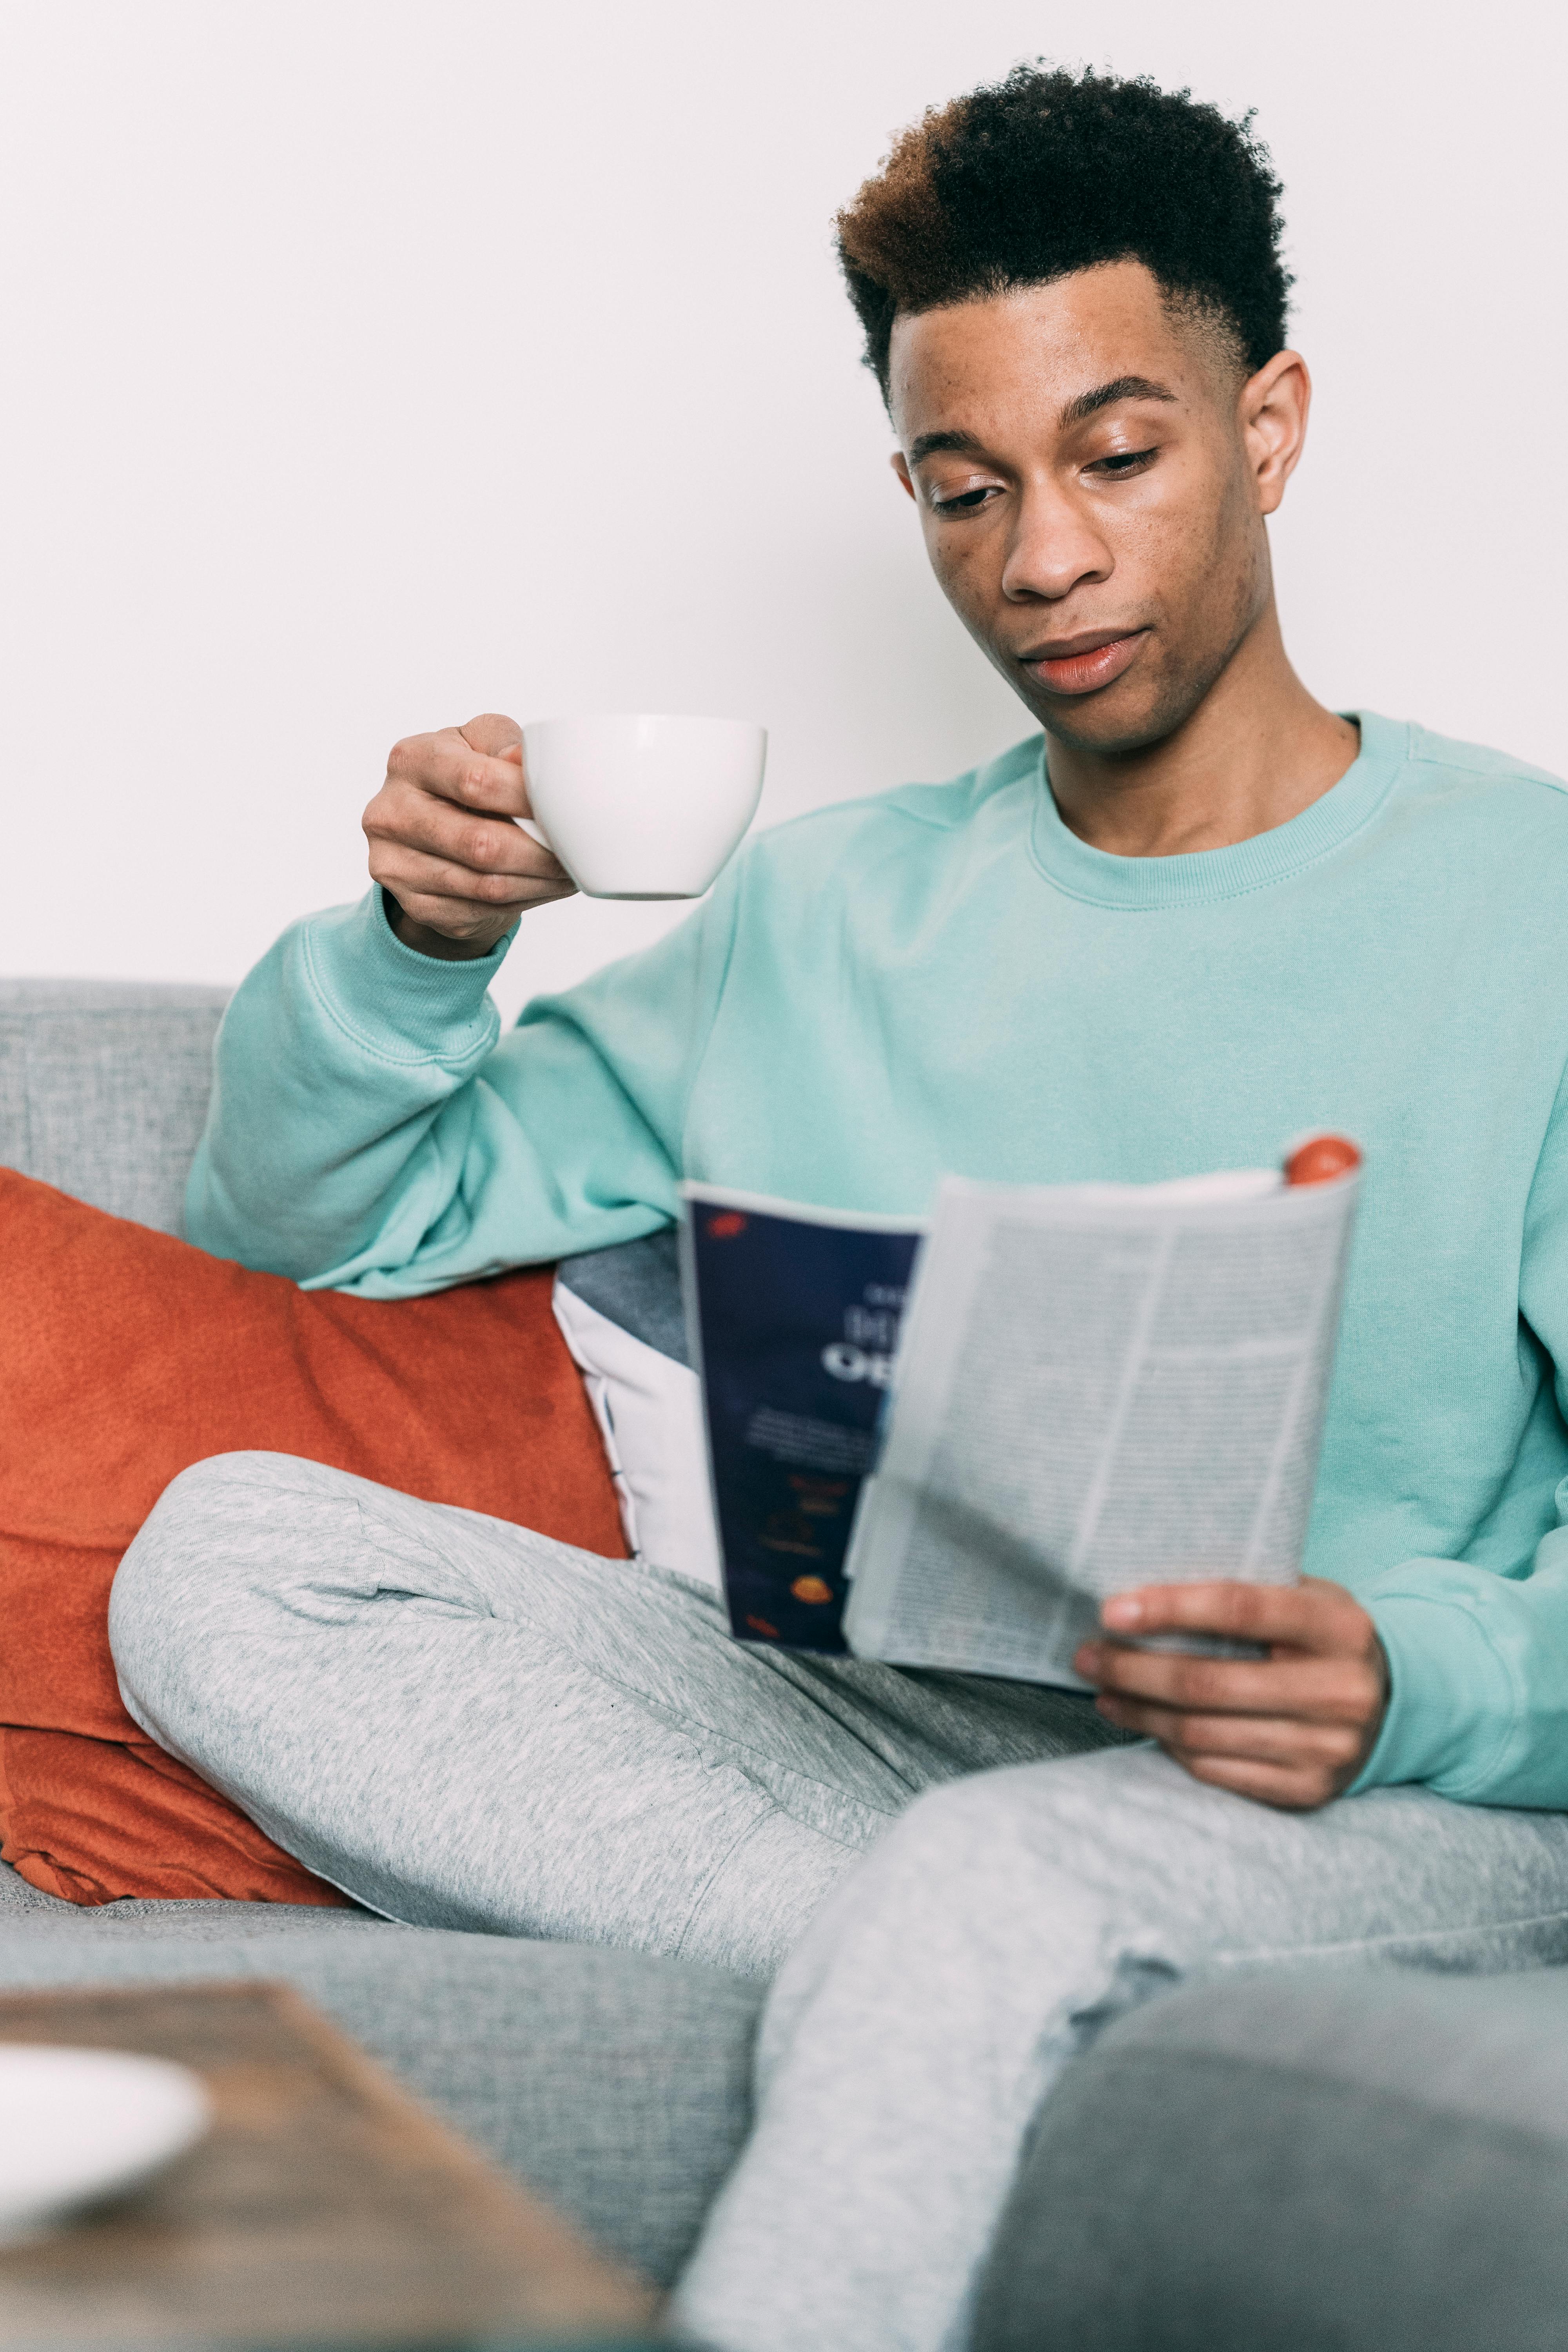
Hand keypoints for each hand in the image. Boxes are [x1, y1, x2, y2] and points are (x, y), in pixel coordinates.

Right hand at [362, 712, 575, 959]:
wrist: (428, 827)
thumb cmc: (462, 776)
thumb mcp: (480, 743)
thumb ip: (505, 745)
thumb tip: (530, 760)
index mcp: (410, 760)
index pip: (475, 781)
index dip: (528, 799)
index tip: (568, 808)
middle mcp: (390, 812)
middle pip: (480, 844)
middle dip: (541, 852)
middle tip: (579, 851)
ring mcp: (395, 863)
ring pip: (485, 886)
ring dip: (539, 882)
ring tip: (570, 871)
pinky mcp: (412, 903)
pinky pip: (479, 910)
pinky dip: (523, 901)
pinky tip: (544, 886)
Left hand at [1075, 1577, 1387, 1810]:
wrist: (1388, 1704)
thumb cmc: (1319, 1638)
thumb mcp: (1302, 1597)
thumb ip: (1245, 1592)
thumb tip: (1142, 1592)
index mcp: (1338, 1625)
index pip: (1241, 1608)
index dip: (1170, 1607)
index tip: (1110, 1609)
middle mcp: (1339, 1690)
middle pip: (1209, 1682)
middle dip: (1134, 1669)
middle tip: (1086, 1654)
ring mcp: (1327, 1747)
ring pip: (1203, 1733)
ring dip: (1140, 1711)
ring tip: (1103, 1689)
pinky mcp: (1308, 1790)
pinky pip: (1217, 1771)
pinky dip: (1171, 1747)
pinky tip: (1145, 1724)